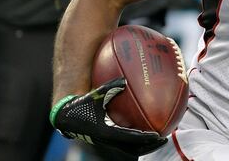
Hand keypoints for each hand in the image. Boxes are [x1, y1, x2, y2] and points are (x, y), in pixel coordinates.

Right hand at [50, 78, 166, 156]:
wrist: (65, 116)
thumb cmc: (81, 104)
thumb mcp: (95, 95)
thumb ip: (110, 87)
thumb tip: (124, 80)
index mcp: (105, 131)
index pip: (129, 138)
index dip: (143, 138)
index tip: (157, 135)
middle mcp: (107, 139)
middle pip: (132, 148)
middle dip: (148, 146)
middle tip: (163, 139)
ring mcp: (107, 141)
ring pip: (129, 148)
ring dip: (144, 146)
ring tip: (158, 139)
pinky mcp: (107, 139)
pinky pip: (125, 143)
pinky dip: (136, 140)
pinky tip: (145, 132)